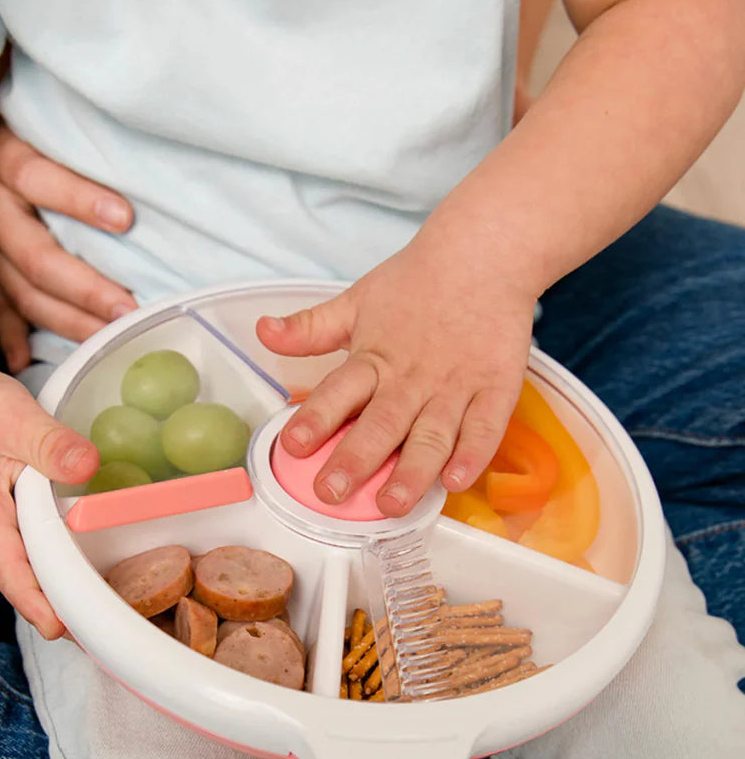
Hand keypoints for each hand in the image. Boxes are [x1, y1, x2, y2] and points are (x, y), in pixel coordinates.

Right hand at [0, 126, 136, 371]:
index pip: (42, 179)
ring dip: (67, 319)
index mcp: (0, 158)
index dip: (81, 198)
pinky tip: (24, 362)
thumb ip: (64, 122)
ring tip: (109, 338)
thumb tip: (125, 126)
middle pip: (38, 256)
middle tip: (129, 309)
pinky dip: (8, 336)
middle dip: (87, 288)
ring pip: (23, 292)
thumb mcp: (25, 107)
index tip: (126, 217)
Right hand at [0, 365, 98, 638]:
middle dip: (56, 605)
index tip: (62, 629)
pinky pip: (16, 561)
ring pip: (16, 574)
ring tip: (99, 611)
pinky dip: (44, 571)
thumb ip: (51, 442)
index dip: (35, 600)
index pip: (6, 567)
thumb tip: (87, 465)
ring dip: (52, 591)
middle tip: (102, 628)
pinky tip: (77, 578)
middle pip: (16, 580)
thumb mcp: (16, 414)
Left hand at [256, 241, 535, 516]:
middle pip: (382, 424)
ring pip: (431, 436)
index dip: (315, 418)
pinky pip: (485, 428)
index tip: (293, 445)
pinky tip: (455, 482)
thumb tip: (262, 331)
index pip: (338, 392)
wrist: (484, 254)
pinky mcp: (496, 390)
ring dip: (411, 472)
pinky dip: (472, 455)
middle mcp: (411, 379)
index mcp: (373, 358)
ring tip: (392, 503)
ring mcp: (456, 387)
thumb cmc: (415, 284)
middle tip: (332, 492)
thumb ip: (310, 328)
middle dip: (356, 460)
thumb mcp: (356, 302)